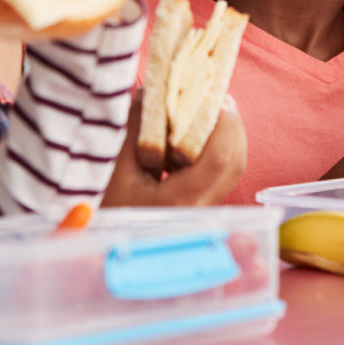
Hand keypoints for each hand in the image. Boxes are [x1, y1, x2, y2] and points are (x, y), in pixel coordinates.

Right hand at [101, 93, 247, 206]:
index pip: (219, 159)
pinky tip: (198, 135)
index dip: (222, 124)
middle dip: (230, 126)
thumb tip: (149, 94)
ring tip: (208, 112)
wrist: (109, 250)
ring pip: (232, 168)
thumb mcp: (117, 171)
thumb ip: (136, 131)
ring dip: (226, 136)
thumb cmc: (110, 214)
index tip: (212, 98)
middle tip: (215, 99)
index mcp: (180, 199)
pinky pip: (221, 173)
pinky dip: (217, 148)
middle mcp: (200, 207)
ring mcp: (204, 208)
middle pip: (234, 162)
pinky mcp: (202, 204)